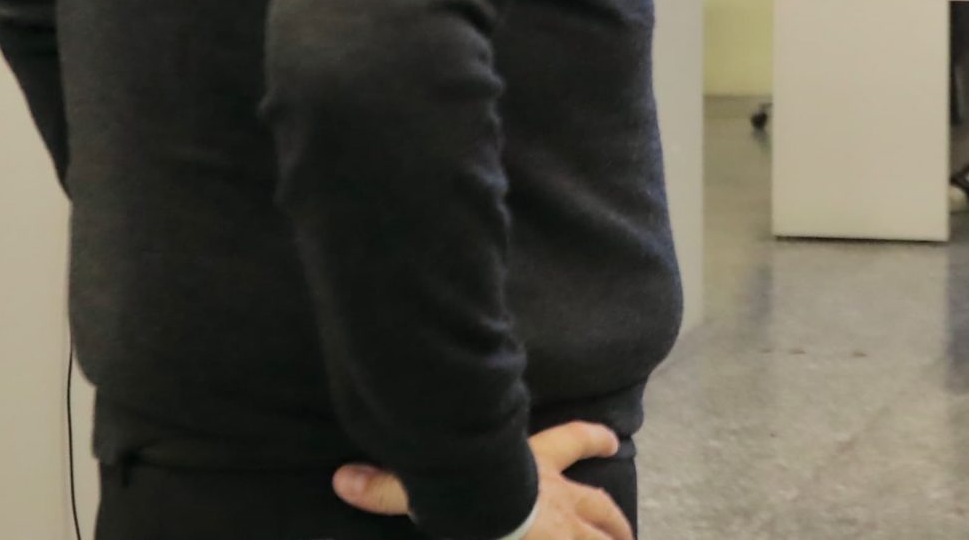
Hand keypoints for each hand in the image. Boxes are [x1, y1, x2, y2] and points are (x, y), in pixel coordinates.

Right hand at [334, 421, 631, 539]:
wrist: (499, 515)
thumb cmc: (472, 497)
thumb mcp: (430, 488)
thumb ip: (387, 486)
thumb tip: (343, 478)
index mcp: (538, 469)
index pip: (571, 444)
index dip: (592, 440)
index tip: (612, 439)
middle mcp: (562, 497)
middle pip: (598, 502)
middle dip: (610, 516)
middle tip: (625, 527)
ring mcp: (569, 528)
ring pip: (603, 532)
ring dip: (615, 539)